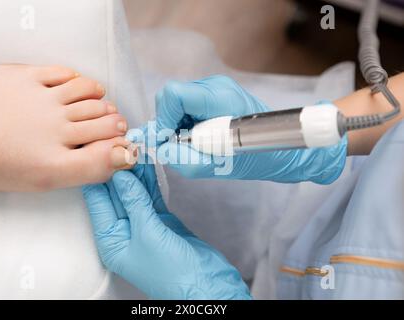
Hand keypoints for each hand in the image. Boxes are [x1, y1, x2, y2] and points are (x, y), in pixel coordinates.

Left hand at [0, 65, 132, 191]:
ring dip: (102, 101)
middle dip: (116, 124)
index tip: (121, 146)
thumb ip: (84, 170)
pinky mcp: (26, 76)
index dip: (122, 147)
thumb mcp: (40, 180)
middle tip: (114, 125)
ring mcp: (42, 100)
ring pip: (92, 95)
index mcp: (57, 163)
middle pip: (106, 121)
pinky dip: (79, 80)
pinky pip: (66, 74)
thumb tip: (119, 156)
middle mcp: (55, 130)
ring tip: (100, 106)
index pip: (111, 150)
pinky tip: (76, 88)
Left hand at [82, 164, 251, 299]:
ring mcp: (142, 225)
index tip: (103, 150)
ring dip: (136, 171)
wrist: (204, 284)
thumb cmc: (173, 274)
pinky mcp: (160, 221)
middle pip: (116, 194)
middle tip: (123, 144)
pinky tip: (148, 164)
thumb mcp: (148, 234)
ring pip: (135, 192)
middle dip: (119, 168)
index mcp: (111, 240)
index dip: (99, 174)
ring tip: (136, 148)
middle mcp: (123, 232)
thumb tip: (120, 176)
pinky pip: (151, 196)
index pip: (98, 201)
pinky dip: (150, 180)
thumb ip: (134, 202)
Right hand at [155, 75, 346, 183]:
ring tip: (197, 144)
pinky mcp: (214, 94)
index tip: (167, 142)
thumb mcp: (222, 166)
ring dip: (176, 126)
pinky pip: (186, 106)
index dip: (163, 119)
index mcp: (219, 98)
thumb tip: (161, 151)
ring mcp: (215, 87)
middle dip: (168, 124)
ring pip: (176, 102)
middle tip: (182, 147)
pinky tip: (201, 137)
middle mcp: (215, 86)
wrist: (287, 148)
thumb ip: (188, 160)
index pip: (173, 95)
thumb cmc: (261, 157)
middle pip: (170, 97)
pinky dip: (185, 124)